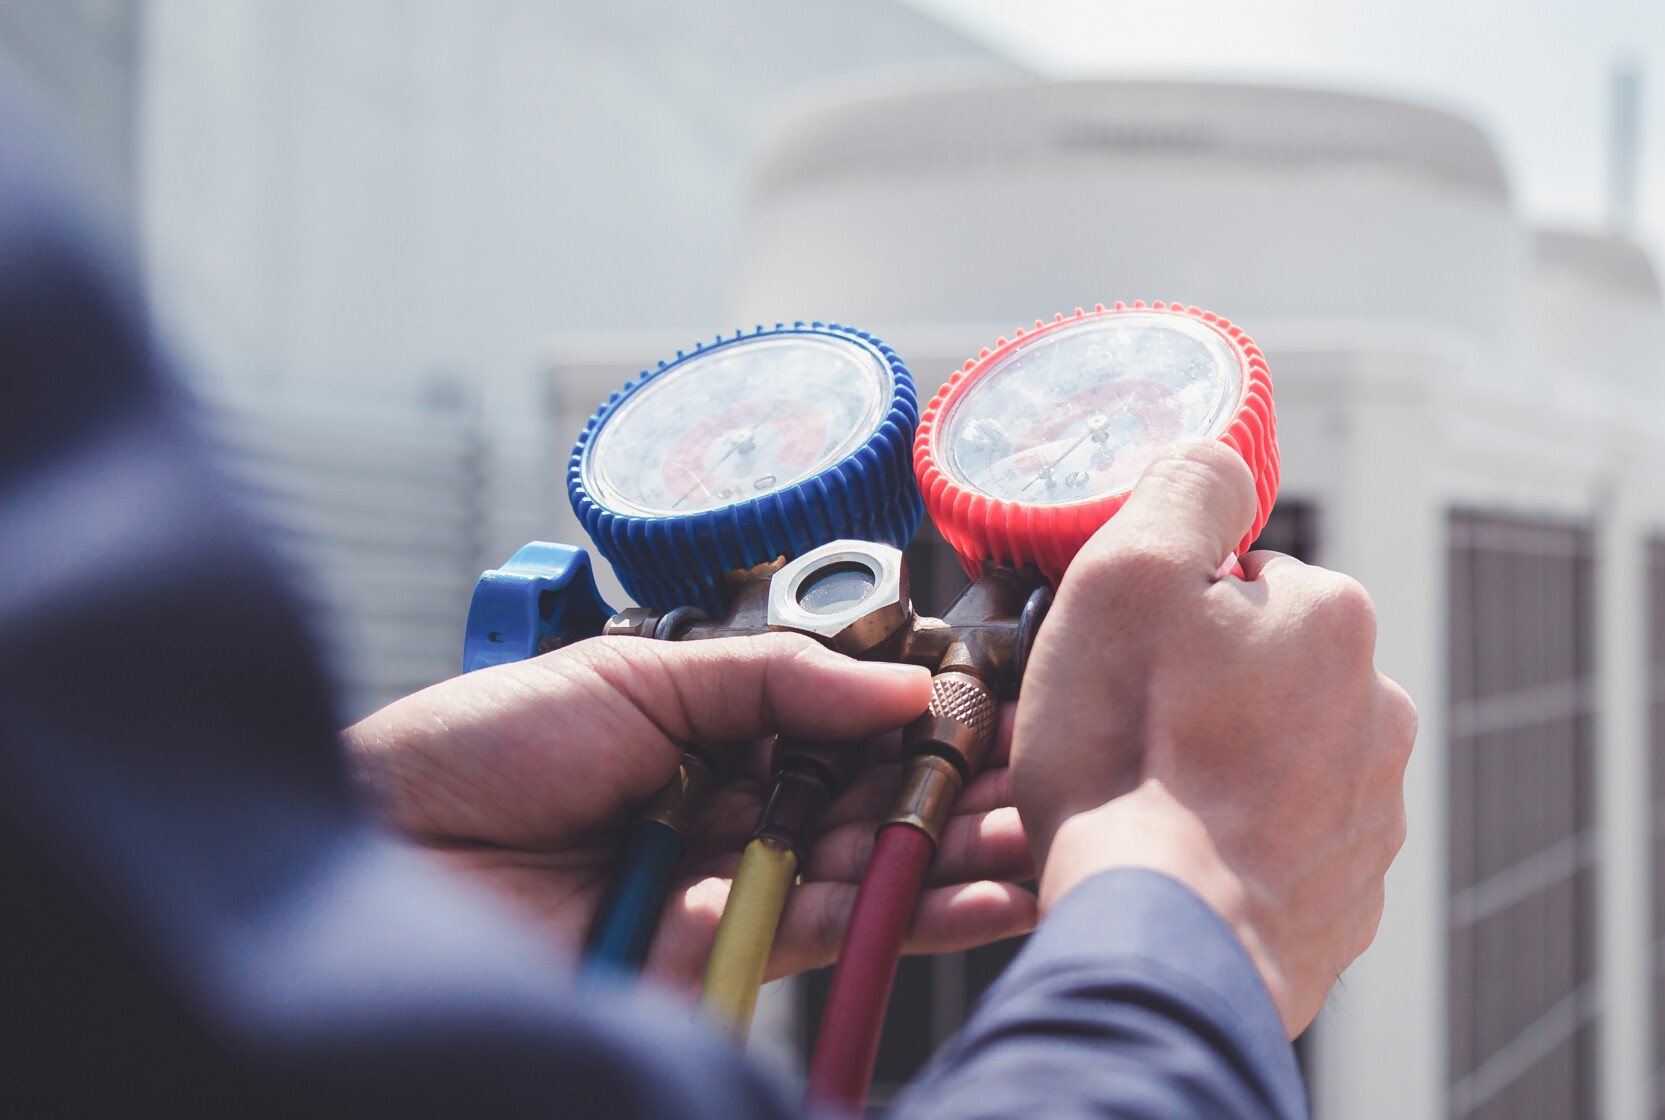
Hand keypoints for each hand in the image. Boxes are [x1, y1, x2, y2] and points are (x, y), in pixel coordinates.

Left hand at [343, 633, 1037, 987]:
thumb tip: (899, 691)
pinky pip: (835, 934)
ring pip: (870, 870)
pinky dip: (913, 916)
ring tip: (1042, 834)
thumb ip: (776, 679)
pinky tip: (983, 893)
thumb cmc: (473, 750)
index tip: (1000, 705)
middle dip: (962, 789)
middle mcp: (731, 807)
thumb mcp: (635, 673)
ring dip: (960, 854)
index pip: (846, 724)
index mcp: (709, 729)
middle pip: (872, 800)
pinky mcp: (721, 956)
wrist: (378, 849)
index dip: (925, 719)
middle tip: (1047, 773)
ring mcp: (729, 884)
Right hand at [1011, 439, 1416, 1034]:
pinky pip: (1283, 849)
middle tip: (1128, 736)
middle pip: (1266, 671)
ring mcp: (1371, 813)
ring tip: (1150, 807)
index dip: (1170, 615)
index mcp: (1336, 620)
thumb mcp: (1128, 575)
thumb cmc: (1135, 760)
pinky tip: (1182, 864)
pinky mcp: (1348, 899)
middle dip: (1204, 693)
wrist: (1167, 941)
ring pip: (1278, 760)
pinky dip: (1236, 850)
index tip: (1126, 661)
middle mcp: (1379, 710)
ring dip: (1222, 772)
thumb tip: (1222, 463)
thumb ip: (1187, 490)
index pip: (1245, 582)